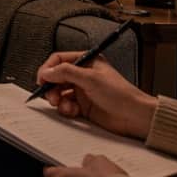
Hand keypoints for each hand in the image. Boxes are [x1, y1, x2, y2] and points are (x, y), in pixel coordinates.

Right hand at [35, 50, 155, 140]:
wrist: (134, 116)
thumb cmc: (120, 94)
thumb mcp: (91, 78)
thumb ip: (66, 72)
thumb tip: (47, 72)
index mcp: (87, 61)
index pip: (59, 60)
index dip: (48, 69)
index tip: (42, 80)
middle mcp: (83, 75)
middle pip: (56, 77)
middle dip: (51, 87)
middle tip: (52, 97)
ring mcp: (82, 91)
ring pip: (59, 93)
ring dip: (58, 100)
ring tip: (63, 105)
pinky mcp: (83, 106)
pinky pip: (66, 105)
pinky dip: (65, 109)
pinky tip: (73, 111)